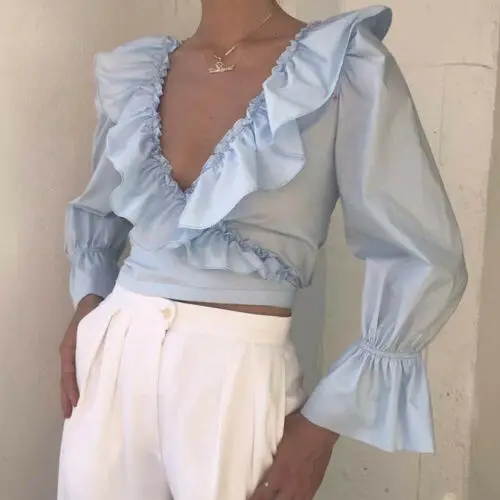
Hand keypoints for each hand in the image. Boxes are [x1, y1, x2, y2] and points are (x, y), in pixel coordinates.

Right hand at [59, 294, 101, 418]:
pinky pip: (77, 371)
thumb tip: (112, 358)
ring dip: (71, 393)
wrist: (93, 300)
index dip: (72, 388)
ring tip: (73, 412)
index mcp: (69, 348)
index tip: (77, 403)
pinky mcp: (81, 353)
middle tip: (70, 416)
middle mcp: (69, 352)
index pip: (69, 373)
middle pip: (66, 379)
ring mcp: (74, 353)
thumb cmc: (95, 312)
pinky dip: (77, 385)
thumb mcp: (94, 326)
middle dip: (67, 397)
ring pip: (70, 377)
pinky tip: (82, 395)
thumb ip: (99, 340)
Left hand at [250, 412, 338, 499]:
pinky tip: (294, 497)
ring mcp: (304, 487)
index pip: (262, 495)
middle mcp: (290, 485)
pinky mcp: (315, 485)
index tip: (250, 497)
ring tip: (278, 496)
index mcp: (278, 474)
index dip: (255, 498)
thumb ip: (272, 457)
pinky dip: (296, 499)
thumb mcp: (277, 441)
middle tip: (263, 496)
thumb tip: (266, 461)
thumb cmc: (296, 429)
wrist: (320, 427)